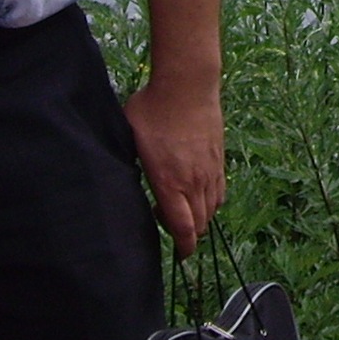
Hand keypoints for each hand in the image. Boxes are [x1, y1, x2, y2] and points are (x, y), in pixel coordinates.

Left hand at [126, 77, 224, 257]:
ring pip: (212, 209)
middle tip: (171, 226)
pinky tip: (199, 192)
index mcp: (169, 182)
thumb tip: (117, 180)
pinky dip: (212, 201)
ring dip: (201, 218)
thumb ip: (129, 166)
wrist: (187, 84)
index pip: (183, 228)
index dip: (184, 247)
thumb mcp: (129, 141)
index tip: (180, 255)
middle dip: (189, 234)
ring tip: (184, 210)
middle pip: (201, 224)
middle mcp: (194, 181)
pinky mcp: (219, 157)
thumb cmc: (153, 110)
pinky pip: (220, 191)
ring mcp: (210, 169)